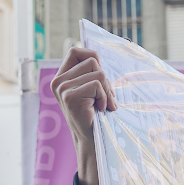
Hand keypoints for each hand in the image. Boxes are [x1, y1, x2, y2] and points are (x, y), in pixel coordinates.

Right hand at [50, 47, 116, 184]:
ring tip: (102, 105)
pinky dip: (105, 96)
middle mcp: (58, 81)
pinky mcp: (69, 96)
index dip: (94, 58)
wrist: (94, 142)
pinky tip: (100, 110)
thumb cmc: (99, 116)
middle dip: (105, 78)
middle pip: (92, 59)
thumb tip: (126, 42)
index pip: (76, 51)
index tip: (102, 78)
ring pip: (97, 71)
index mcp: (62, 77)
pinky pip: (98, 83)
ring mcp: (62, 88)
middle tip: (104, 98)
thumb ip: (96, 72)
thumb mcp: (96, 91)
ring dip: (107, 89)